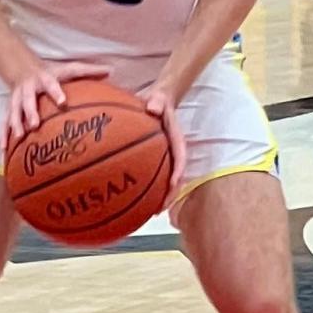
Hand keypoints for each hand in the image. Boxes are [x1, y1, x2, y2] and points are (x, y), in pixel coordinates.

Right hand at [1, 60, 109, 152]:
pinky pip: (4, 123)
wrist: (23, 68)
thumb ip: (88, 71)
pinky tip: (4, 150)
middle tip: (35, 125)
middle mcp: (28, 89)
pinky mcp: (10, 109)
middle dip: (30, 112)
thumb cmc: (51, 72)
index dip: (55, 92)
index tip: (62, 101)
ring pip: (13, 112)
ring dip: (15, 125)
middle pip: (27, 100)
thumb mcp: (68, 68)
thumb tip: (111, 70)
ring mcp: (16, 100)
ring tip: (20, 137)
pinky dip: (3, 135)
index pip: (51, 85)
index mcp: (44, 79)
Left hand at [136, 85, 185, 208]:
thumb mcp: (159, 98)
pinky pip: (151, 176)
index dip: (178, 172)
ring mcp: (165, 158)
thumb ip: (157, 102)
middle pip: (175, 178)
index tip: (173, 185)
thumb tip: (153, 107)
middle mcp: (172, 153)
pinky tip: (131, 200)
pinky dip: (145, 188)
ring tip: (147, 214)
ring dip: (158, 197)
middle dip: (169, 195)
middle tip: (159, 211)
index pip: (181, 158)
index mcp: (176, 140)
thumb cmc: (158, 101)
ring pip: (164, 181)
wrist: (159, 100)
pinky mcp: (154, 160)